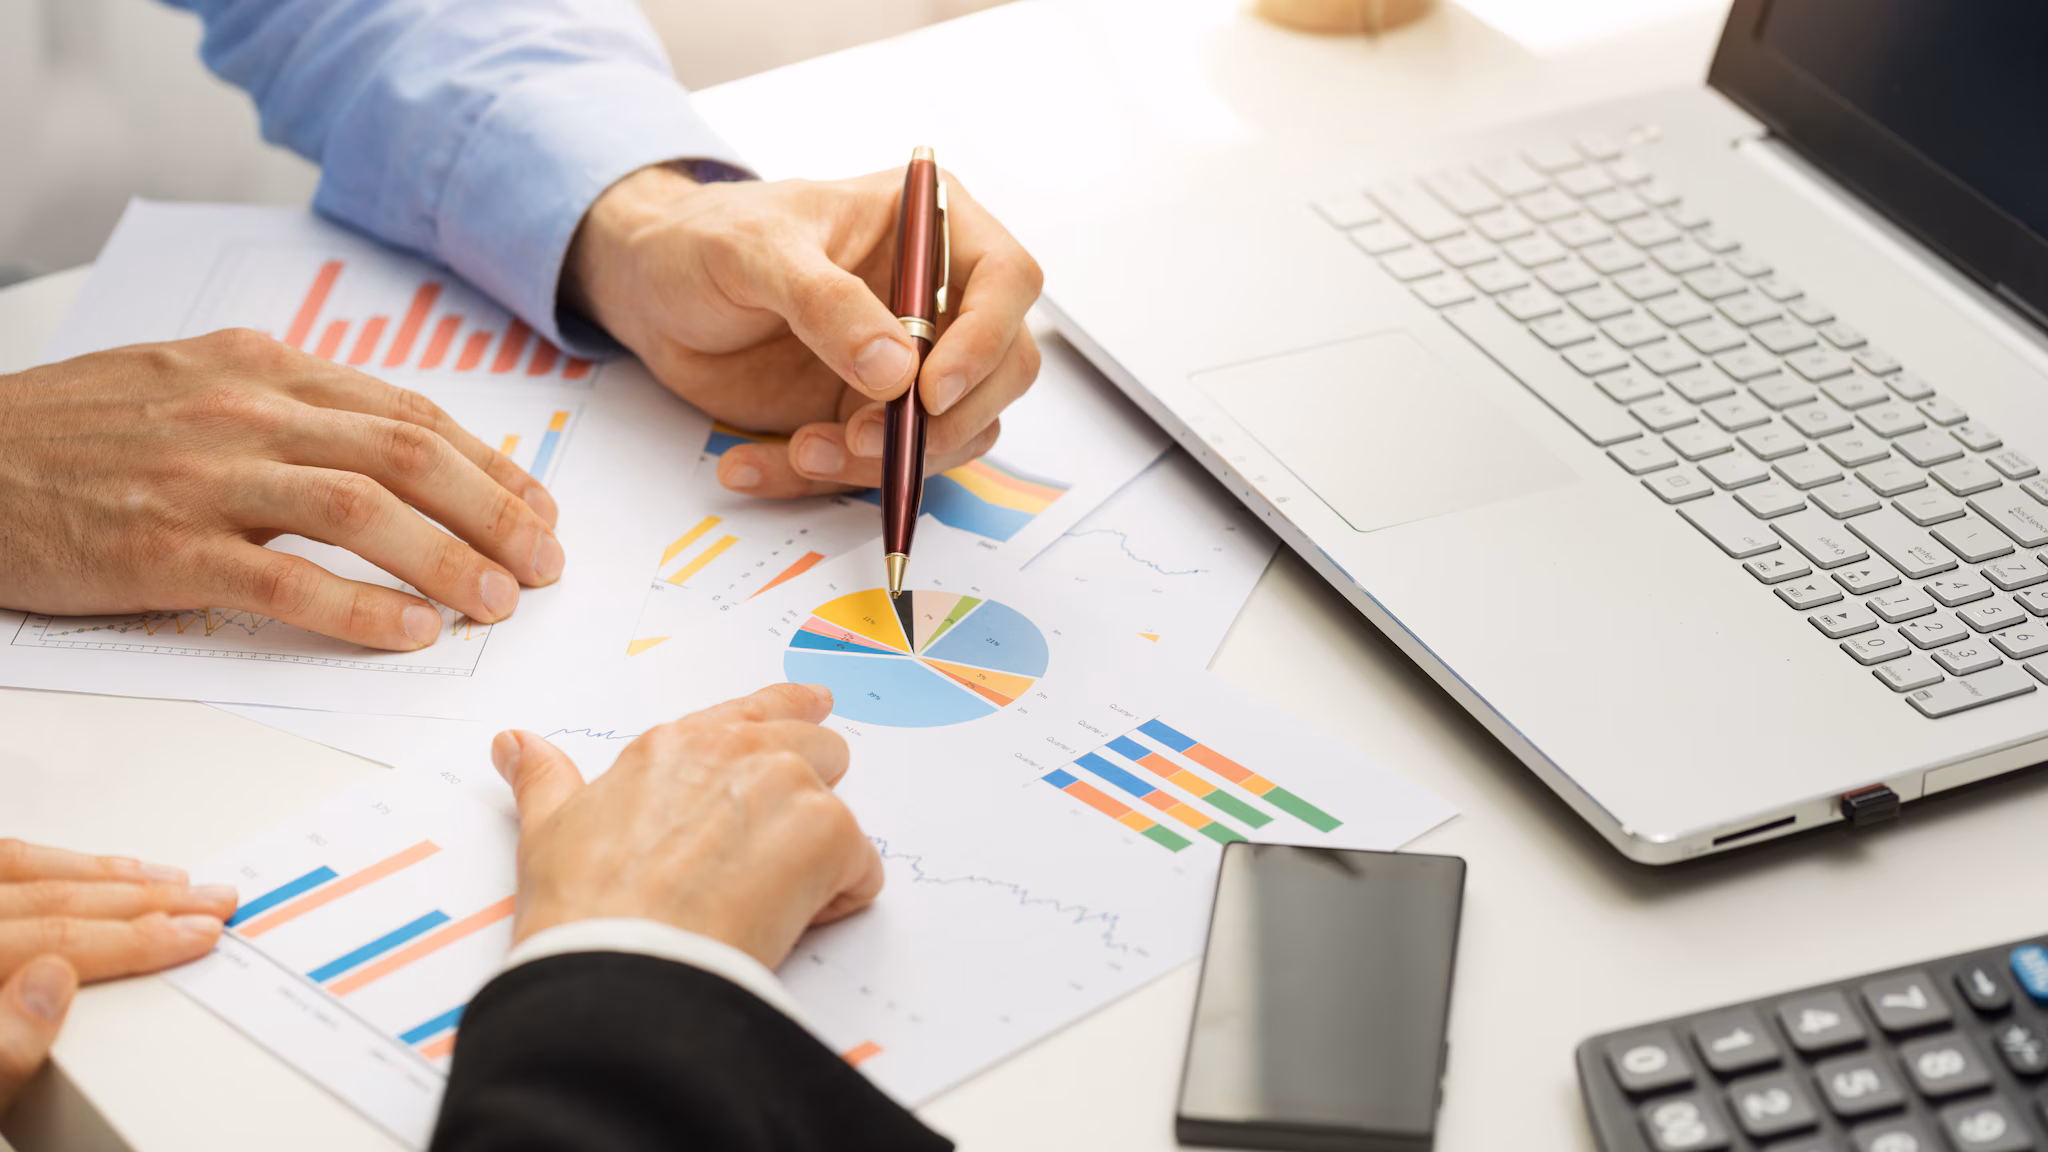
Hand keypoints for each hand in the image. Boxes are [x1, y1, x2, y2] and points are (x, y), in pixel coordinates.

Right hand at [0, 333, 563, 649]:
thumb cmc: (76, 433)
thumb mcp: (191, 385)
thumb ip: (289, 407)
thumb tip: (395, 451)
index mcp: (260, 368)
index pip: (408, 413)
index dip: (490, 465)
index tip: (540, 508)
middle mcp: (244, 411)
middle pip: (406, 455)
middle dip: (494, 512)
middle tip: (546, 563)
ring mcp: (203, 477)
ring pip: (360, 509)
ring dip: (446, 559)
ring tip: (497, 603)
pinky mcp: (161, 546)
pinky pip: (282, 578)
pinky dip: (358, 607)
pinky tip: (409, 632)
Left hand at [0, 841, 234, 1113]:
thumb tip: (53, 985)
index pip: (46, 940)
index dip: (132, 937)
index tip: (195, 935)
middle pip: (35, 900)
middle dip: (135, 899)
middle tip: (205, 900)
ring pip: (11, 872)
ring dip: (98, 876)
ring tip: (163, 879)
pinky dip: (45, 866)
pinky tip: (80, 871)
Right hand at [492, 683, 882, 968]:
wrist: (624, 965)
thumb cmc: (584, 909)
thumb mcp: (548, 831)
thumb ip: (544, 778)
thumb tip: (514, 744)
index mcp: (679, 745)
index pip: (754, 711)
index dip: (790, 713)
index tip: (815, 707)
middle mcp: (739, 751)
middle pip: (817, 749)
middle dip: (806, 796)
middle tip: (774, 852)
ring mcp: (789, 787)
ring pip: (840, 809)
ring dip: (815, 854)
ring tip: (759, 902)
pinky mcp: (829, 835)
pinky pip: (861, 869)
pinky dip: (836, 900)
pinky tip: (782, 926)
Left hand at [564, 163, 1043, 496]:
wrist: (651, 288)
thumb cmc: (705, 239)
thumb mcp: (756, 252)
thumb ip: (827, 304)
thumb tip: (898, 371)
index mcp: (928, 227)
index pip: (1007, 281)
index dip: (986, 341)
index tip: (929, 391)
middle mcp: (936, 299)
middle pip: (1001, 373)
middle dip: (939, 422)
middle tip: (861, 436)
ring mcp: (908, 365)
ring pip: (950, 435)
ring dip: (880, 461)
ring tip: (798, 450)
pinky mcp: (869, 416)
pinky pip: (875, 467)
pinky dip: (819, 480)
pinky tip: (753, 465)